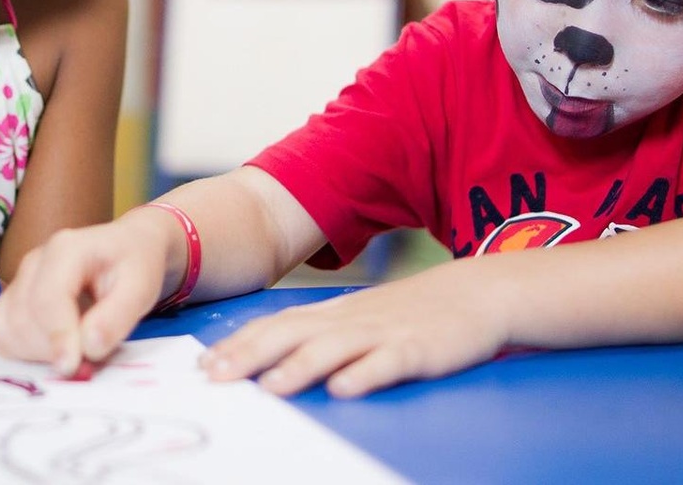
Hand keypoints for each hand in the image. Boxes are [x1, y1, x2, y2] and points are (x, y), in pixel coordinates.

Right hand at [0, 214, 177, 374]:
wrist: (126, 248)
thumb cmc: (134, 266)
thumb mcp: (141, 288)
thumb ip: (117, 317)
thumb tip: (89, 348)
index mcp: (66, 250)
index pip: (47, 299)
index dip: (56, 338)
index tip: (72, 368)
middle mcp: (34, 261)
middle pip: (23, 318)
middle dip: (51, 349)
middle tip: (88, 359)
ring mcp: (19, 279)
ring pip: (6, 329)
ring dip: (36, 353)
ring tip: (75, 349)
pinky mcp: (12, 297)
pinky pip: (0, 331)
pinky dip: (22, 349)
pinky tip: (53, 348)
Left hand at [201, 261, 508, 398]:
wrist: (478, 293)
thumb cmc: (412, 313)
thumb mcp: (360, 318)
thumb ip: (320, 335)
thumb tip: (271, 360)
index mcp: (334, 314)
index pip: (276, 325)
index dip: (239, 345)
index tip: (204, 366)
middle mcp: (351, 321)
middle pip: (293, 334)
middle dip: (251, 355)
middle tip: (215, 376)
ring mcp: (385, 333)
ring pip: (335, 347)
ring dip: (300, 367)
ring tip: (270, 388)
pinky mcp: (419, 349)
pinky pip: (389, 361)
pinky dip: (365, 374)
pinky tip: (345, 390)